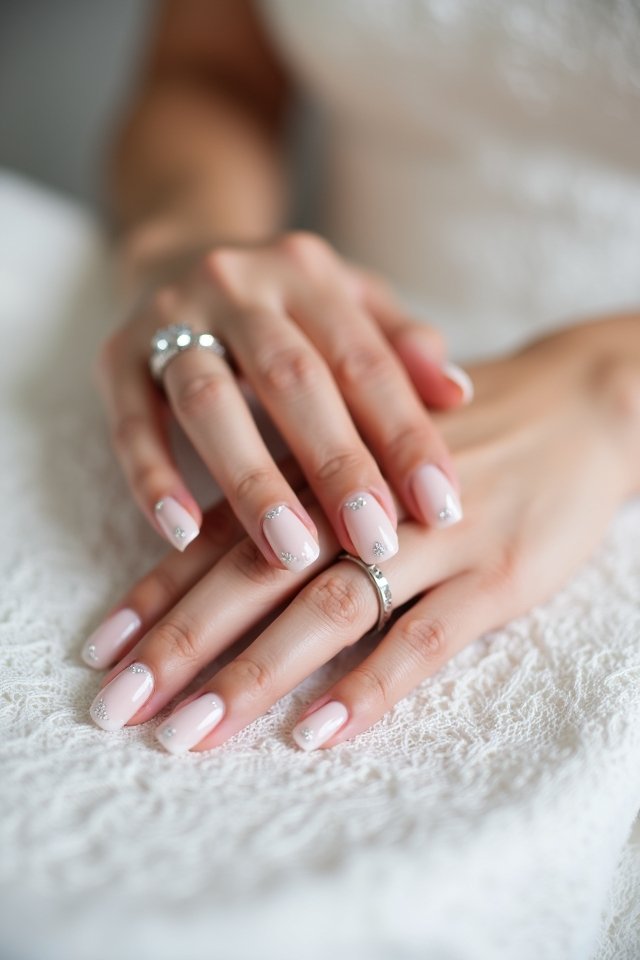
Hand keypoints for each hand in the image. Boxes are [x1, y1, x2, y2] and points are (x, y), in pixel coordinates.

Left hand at [84, 318, 639, 751]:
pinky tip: (319, 732)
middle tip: (121, 705)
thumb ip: (298, 489)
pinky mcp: (496, 572)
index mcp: (327, 467)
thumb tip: (210, 544)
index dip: (160, 590)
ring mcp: (433, 536)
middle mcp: (365, 500)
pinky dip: (370, 686)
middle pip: (258, 574)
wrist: (576, 404)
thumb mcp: (368, 443)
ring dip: (257, 673)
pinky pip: (426, 638)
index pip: (226, 533)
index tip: (104, 647)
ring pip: (331, 607)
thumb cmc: (455, 435)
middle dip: (183, 642)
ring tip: (195, 730)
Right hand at [97, 232, 470, 568]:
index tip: (441, 507)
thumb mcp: (348, 304)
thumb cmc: (286, 303)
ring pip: (208, 400)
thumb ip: (399, 346)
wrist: (179, 249)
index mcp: (308, 273)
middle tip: (373, 543)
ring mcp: (169, 315)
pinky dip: (152, 477)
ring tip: (291, 552)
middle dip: (336, 464)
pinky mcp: (114, 352)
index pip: (365, 360)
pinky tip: (182, 535)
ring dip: (251, 480)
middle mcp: (238, 285)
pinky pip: (128, 420)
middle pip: (292, 378)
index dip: (406, 433)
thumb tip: (460, 394)